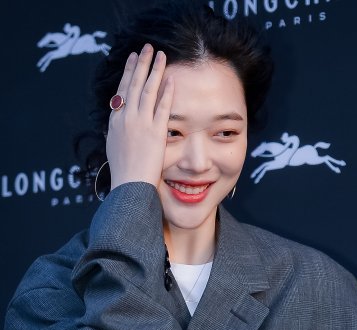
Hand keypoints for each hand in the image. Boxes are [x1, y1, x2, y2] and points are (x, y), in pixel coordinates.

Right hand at [106, 44, 173, 189]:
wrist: (130, 185)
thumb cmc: (125, 172)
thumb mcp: (115, 148)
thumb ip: (119, 134)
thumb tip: (118, 128)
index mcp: (115, 122)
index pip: (122, 91)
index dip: (128, 73)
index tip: (133, 59)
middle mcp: (126, 118)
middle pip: (134, 84)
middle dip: (141, 63)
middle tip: (146, 48)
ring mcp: (140, 123)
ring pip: (147, 90)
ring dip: (155, 70)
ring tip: (160, 54)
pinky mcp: (156, 131)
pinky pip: (162, 107)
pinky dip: (167, 92)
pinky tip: (171, 79)